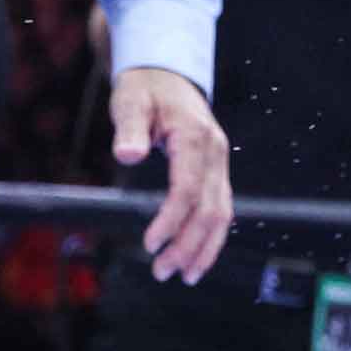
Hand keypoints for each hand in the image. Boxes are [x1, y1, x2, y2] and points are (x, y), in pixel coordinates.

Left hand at [110, 66, 232, 282]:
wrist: (167, 75)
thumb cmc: (145, 89)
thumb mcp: (129, 102)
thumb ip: (129, 129)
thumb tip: (128, 153)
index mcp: (195, 137)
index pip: (189, 188)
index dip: (171, 220)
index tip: (150, 244)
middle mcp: (215, 152)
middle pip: (210, 209)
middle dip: (189, 244)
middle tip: (162, 272)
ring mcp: (219, 163)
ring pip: (222, 213)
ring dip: (204, 247)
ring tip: (183, 275)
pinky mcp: (215, 171)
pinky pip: (221, 208)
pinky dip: (211, 235)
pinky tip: (197, 256)